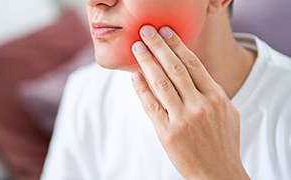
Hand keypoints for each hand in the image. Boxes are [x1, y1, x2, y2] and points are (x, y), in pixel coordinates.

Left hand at [131, 25, 248, 179]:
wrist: (218, 174)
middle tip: (146, 33)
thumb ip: (210, 91)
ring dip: (147, 63)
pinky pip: (151, 105)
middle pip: (175, 68)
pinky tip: (135, 76)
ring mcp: (183, 119)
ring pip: (161, 83)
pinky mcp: (168, 133)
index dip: (177, 45)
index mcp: (216, 97)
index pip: (193, 63)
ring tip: (137, 49)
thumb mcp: (226, 112)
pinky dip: (142, 89)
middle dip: (158, 47)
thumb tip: (191, 72)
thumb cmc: (223, 141)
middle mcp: (200, 105)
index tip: (166, 32)